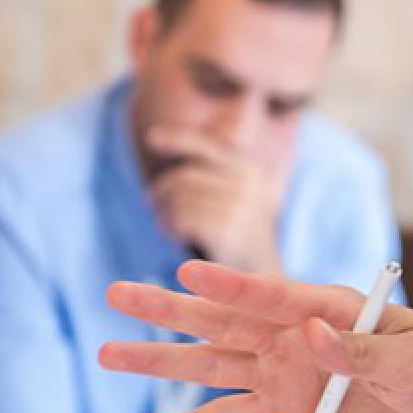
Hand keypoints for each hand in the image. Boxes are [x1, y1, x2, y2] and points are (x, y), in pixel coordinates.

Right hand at [98, 261, 412, 412]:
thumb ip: (359, 352)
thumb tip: (308, 332)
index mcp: (328, 310)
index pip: (269, 294)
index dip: (228, 285)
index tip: (187, 271)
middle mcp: (295, 341)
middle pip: (220, 326)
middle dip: (166, 312)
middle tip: (115, 294)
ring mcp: (286, 383)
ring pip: (210, 375)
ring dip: (162, 368)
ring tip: (110, 355)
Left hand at [146, 128, 287, 274]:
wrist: (261, 274)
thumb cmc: (238, 233)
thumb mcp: (234, 195)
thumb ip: (209, 172)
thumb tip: (157, 139)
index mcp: (248, 169)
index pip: (205, 147)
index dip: (177, 140)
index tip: (151, 138)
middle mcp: (246, 183)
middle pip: (185, 177)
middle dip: (162, 190)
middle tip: (151, 203)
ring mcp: (238, 205)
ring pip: (180, 199)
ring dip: (164, 212)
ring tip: (164, 224)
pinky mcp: (226, 228)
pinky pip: (182, 218)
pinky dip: (171, 226)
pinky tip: (173, 234)